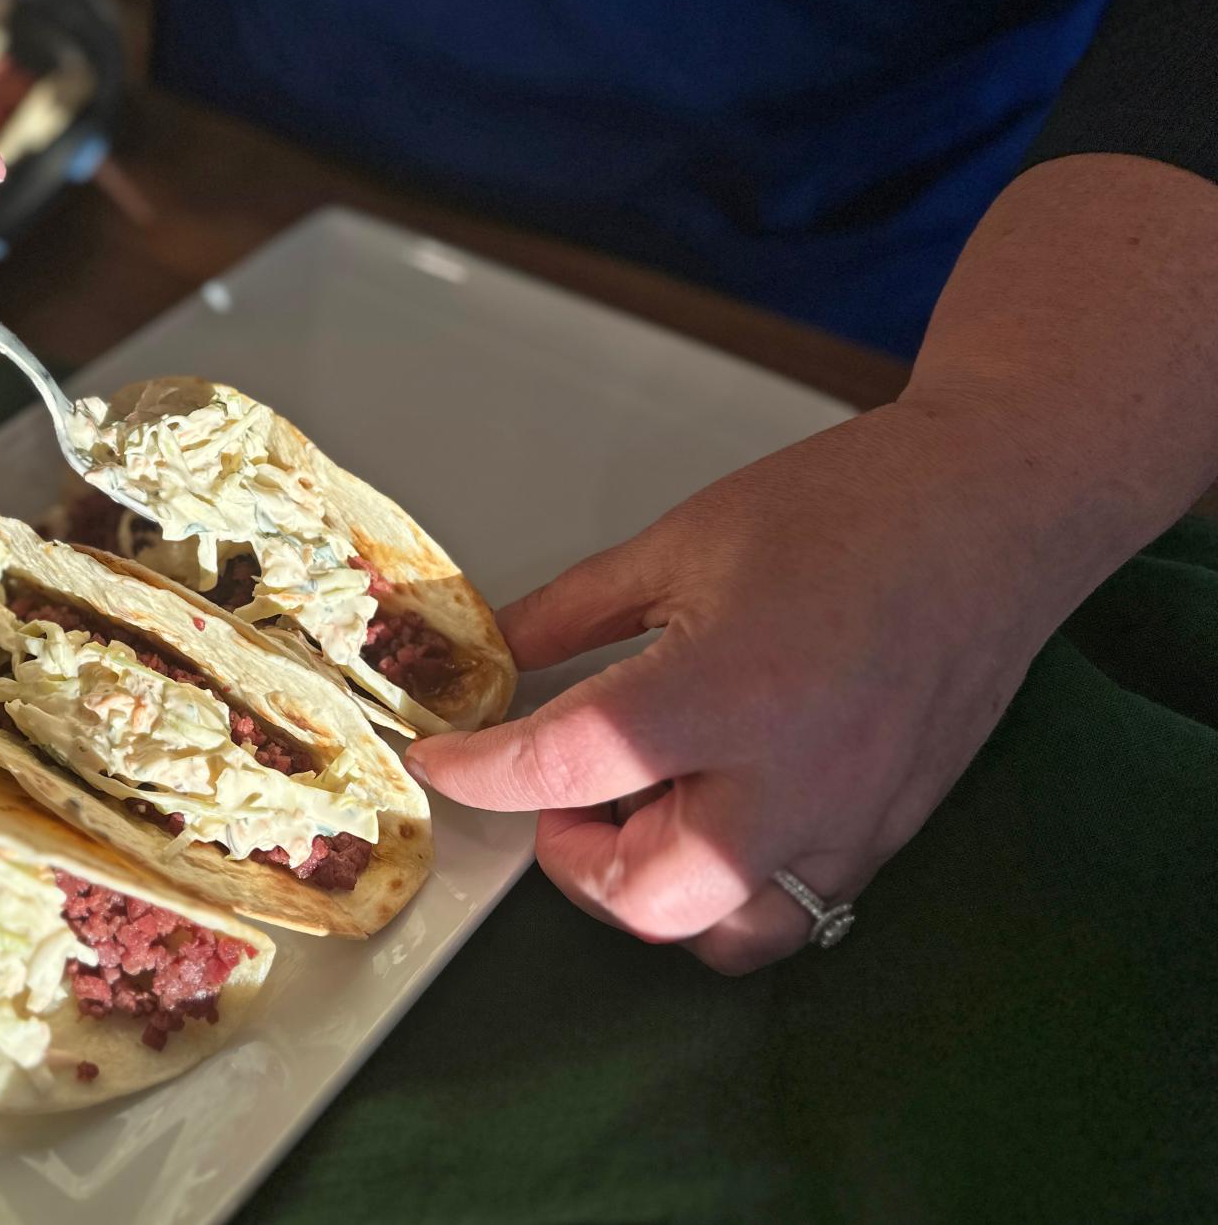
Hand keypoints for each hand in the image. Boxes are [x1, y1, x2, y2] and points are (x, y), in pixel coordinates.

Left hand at [406, 394, 1101, 972]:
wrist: (993, 511)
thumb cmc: (855, 508)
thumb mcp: (681, 541)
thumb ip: (575, 614)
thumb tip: (498, 654)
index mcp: (725, 690)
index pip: (562, 767)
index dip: (481, 772)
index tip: (448, 760)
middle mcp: (790, 779)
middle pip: (645, 896)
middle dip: (573, 861)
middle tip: (556, 796)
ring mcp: (848, 819)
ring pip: (727, 933)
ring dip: (656, 893)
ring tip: (639, 811)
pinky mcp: (887, 833)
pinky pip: (796, 912)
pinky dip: (731, 890)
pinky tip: (713, 815)